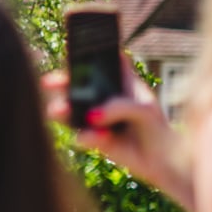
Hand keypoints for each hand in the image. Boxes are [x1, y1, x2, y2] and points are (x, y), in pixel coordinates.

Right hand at [43, 58, 193, 211]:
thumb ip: (118, 107)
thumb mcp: (144, 110)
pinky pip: (81, 135)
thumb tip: (91, 116)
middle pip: (77, 83)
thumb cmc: (158, 129)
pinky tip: (103, 138)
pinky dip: (88, 136)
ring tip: (58, 111)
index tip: (73, 49)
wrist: (162, 162)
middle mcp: (105, 97)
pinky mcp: (93, 138)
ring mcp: (97, 117)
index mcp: (121, 82)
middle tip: (49, 82)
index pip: (104, 61)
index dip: (89, 53)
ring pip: (70, 109)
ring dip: (61, 109)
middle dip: (61, 81)